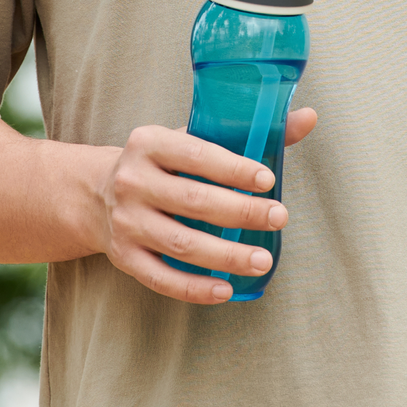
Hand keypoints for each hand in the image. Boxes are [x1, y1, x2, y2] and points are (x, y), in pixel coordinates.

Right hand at [89, 107, 318, 303]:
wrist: (97, 194)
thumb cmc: (162, 165)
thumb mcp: (191, 140)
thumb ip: (248, 131)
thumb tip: (309, 118)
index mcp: (149, 142)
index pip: (196, 155)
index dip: (234, 168)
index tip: (268, 180)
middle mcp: (132, 181)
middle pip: (193, 201)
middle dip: (241, 212)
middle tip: (280, 217)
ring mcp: (125, 222)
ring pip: (181, 244)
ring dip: (226, 255)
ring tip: (263, 260)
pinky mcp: (124, 257)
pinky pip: (162, 278)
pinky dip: (196, 288)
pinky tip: (226, 289)